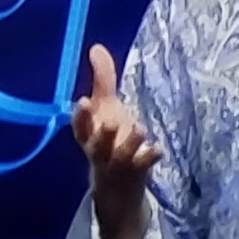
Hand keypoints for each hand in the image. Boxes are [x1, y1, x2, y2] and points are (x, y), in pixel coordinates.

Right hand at [68, 44, 164, 238]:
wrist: (117, 192)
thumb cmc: (110, 142)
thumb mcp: (105, 110)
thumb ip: (101, 80)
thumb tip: (96, 47)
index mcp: (89, 136)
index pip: (80, 128)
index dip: (81, 117)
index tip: (83, 102)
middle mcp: (100, 152)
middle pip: (97, 145)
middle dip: (102, 134)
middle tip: (108, 122)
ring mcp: (118, 165)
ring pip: (122, 155)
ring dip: (129, 143)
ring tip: (138, 128)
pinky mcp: (136, 175)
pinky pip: (143, 167)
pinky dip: (150, 157)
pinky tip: (158, 149)